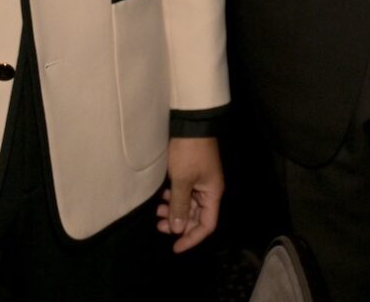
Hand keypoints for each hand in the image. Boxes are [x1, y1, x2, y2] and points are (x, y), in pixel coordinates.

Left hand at [156, 137, 222, 252]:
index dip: (192, 238)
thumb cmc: (189, 153)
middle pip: (197, 217)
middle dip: (179, 224)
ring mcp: (201, 182)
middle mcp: (209, 191)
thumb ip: (180, 206)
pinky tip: (163, 196)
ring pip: (189, 206)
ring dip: (174, 211)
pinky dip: (174, 199)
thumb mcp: (182, 181)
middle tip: (159, 225)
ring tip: (157, 210)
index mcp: (212, 194)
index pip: (207, 225)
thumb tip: (178, 230)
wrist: (191, 123)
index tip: (174, 246)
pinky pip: (185, 194)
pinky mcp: (193, 174)